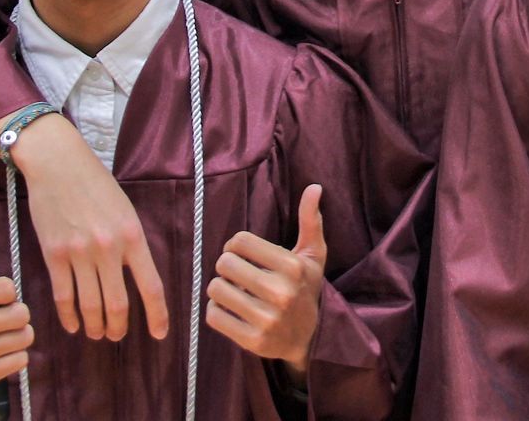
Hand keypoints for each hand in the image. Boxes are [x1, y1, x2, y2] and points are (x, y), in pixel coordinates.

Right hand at [11, 113, 168, 341]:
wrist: (59, 164)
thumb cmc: (96, 185)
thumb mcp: (126, 210)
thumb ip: (132, 243)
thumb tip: (137, 277)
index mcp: (133, 236)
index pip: (151, 286)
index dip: (158, 315)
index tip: (159, 334)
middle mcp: (109, 248)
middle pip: (119, 304)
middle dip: (119, 328)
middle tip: (118, 336)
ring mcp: (79, 253)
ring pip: (90, 305)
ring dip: (95, 326)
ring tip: (97, 333)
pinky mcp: (54, 254)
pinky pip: (63, 295)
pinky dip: (69, 316)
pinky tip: (73, 325)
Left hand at [207, 184, 326, 385]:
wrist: (310, 337)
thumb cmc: (306, 287)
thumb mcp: (313, 254)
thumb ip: (310, 220)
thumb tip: (314, 187)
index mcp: (292, 267)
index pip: (240, 241)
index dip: (235, 244)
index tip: (241, 253)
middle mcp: (280, 293)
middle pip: (225, 263)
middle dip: (226, 265)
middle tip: (236, 272)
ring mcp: (266, 319)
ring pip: (216, 289)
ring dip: (220, 288)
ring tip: (232, 290)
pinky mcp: (252, 341)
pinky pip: (214, 316)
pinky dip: (216, 310)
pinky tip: (230, 309)